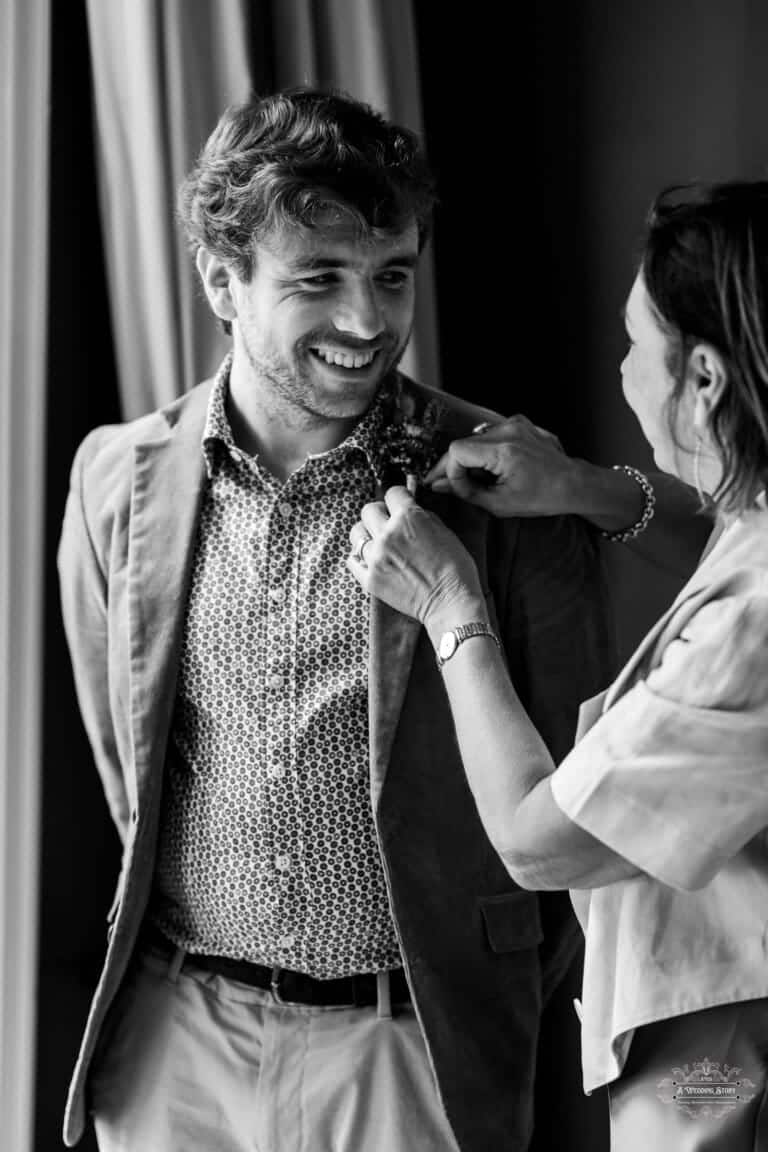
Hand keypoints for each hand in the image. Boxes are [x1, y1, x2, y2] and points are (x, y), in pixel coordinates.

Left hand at [347, 486, 485, 636]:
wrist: (451, 603)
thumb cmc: (456, 569)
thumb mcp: (445, 532)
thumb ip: (423, 517)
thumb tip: (411, 509)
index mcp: (408, 518)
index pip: (392, 493)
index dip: (399, 498)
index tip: (401, 505)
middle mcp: (387, 534)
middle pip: (368, 510)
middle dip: (380, 514)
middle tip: (388, 524)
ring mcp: (376, 557)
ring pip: (356, 534)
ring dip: (367, 535)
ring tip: (379, 544)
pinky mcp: (370, 579)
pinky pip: (352, 560)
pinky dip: (360, 559)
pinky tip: (373, 561)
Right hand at [426, 415, 578, 517]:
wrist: (573, 484)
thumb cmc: (542, 497)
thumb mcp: (499, 503)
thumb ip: (466, 492)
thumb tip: (439, 485)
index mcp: (503, 450)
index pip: (457, 451)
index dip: (450, 471)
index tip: (453, 487)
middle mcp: (508, 431)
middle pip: (464, 443)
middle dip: (456, 465)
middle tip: (451, 484)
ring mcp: (515, 423)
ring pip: (476, 438)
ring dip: (472, 458)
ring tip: (480, 477)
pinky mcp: (520, 422)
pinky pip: (492, 433)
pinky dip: (488, 449)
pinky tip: (496, 465)